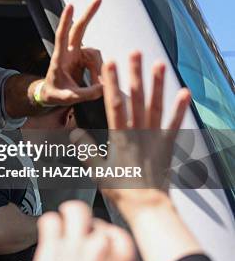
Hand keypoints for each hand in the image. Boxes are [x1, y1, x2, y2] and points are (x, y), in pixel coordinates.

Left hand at [27, 201, 136, 260]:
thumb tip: (111, 259)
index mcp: (124, 260)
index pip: (115, 232)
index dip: (102, 238)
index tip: (95, 246)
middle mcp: (102, 249)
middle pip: (95, 220)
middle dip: (86, 229)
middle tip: (77, 241)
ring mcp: (77, 245)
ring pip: (75, 209)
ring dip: (68, 217)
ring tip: (63, 228)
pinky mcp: (52, 247)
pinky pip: (50, 220)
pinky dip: (47, 225)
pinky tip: (48, 236)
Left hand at [39, 0, 103, 105]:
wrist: (50, 95)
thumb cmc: (55, 93)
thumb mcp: (67, 98)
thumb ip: (84, 94)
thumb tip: (103, 88)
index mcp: (59, 58)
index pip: (62, 36)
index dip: (66, 21)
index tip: (71, 6)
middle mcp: (69, 52)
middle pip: (80, 30)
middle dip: (89, 14)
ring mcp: (77, 54)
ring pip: (95, 54)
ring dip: (98, 70)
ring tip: (96, 87)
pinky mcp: (84, 59)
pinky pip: (97, 62)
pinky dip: (99, 73)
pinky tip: (97, 84)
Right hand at [94, 52, 189, 209]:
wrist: (148, 207)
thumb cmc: (122, 190)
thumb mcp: (98, 171)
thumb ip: (87, 151)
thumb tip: (75, 132)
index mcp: (120, 138)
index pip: (115, 104)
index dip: (112, 82)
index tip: (109, 64)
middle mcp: (139, 133)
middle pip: (136, 98)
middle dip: (134, 74)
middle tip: (134, 53)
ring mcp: (155, 138)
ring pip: (156, 105)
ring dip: (157, 84)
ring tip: (158, 64)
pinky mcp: (168, 146)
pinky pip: (175, 124)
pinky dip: (180, 108)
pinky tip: (184, 93)